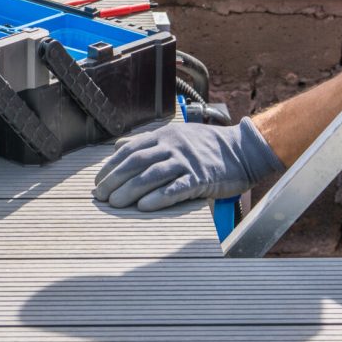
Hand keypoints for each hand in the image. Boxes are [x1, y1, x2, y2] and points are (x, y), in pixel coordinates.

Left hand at [93, 117, 284, 210]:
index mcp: (163, 135)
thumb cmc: (207, 145)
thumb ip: (146, 141)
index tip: (98, 181)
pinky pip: (176, 188)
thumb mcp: (175, 135)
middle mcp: (172, 146)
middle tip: (100, 195)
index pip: (129, 149)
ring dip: (130, 190)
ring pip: (151, 175)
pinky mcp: (200, 178)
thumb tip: (117, 146)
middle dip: (115, 179)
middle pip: (136, 162)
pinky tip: (144, 207)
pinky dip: (158, 198)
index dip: (111, 166)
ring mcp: (186, 161)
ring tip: (115, 203)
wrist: (243, 149)